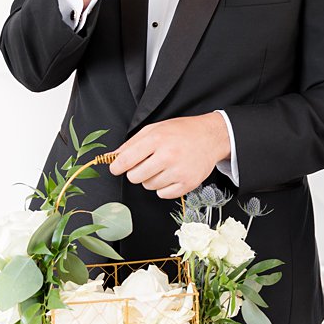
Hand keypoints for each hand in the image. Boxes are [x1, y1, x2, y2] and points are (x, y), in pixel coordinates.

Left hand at [109, 114, 229, 198]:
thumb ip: (132, 143)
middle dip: (135, 172)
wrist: (211, 137)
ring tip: (162, 167)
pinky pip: (163, 194)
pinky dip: (163, 188)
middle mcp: (168, 156)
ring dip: (151, 179)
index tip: (116, 168)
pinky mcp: (188, 184)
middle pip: (135, 177)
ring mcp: (179, 171)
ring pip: (149, 186)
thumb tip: (113, 156)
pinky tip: (170, 175)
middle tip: (145, 164)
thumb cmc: (182, 131)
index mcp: (157, 139)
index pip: (126, 160)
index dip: (117, 167)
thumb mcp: (155, 128)